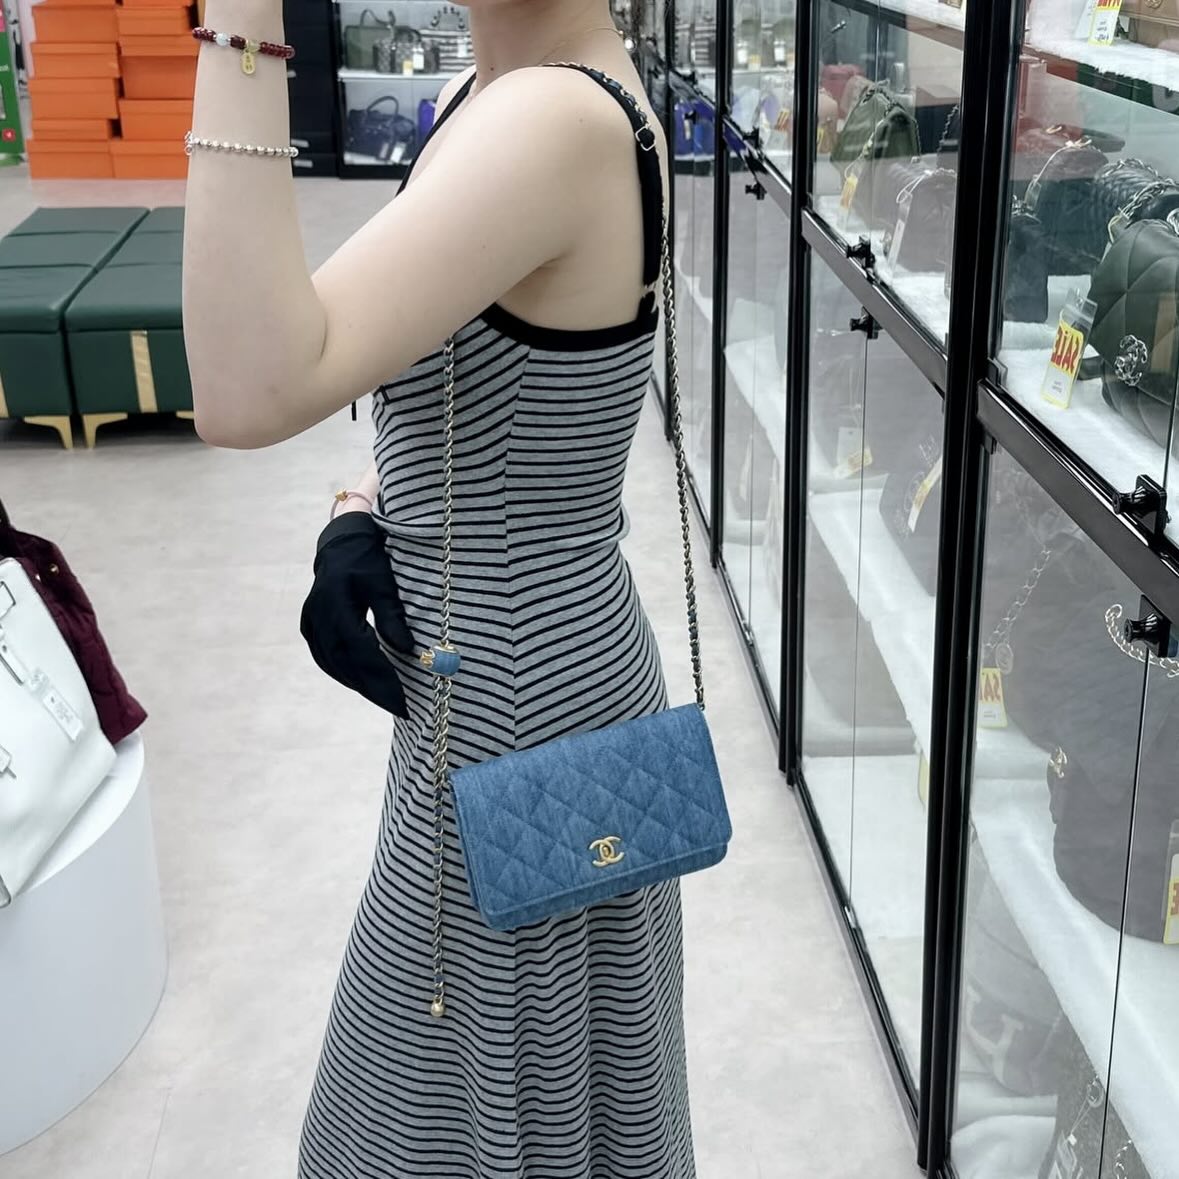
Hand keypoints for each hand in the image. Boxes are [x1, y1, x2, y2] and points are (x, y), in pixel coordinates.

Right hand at [299, 512, 416, 717]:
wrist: (341, 544)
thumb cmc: (368, 561)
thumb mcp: (384, 584)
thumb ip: (392, 617)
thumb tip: (407, 650)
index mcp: (337, 603)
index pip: (361, 651)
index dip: (381, 677)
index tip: (402, 698)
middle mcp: (319, 616)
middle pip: (346, 663)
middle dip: (373, 687)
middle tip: (398, 707)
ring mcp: (310, 622)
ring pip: (333, 663)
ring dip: (358, 683)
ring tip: (384, 699)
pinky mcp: (309, 625)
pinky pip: (325, 657)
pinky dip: (343, 672)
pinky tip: (361, 682)